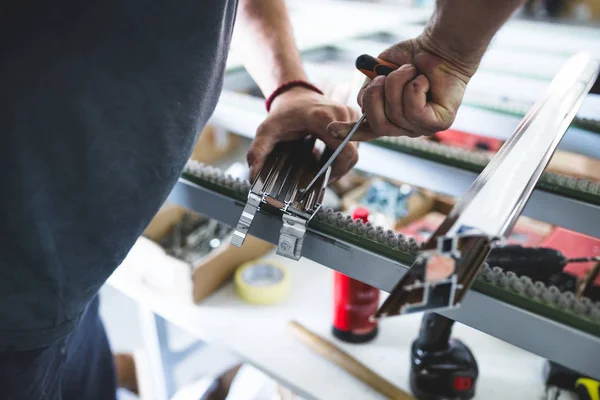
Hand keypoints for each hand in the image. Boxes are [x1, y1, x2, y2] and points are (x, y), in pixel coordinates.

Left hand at [247, 87, 359, 180]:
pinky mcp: (353, 118)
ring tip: (322, 166)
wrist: (295, 94)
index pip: (344, 151)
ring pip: (355, 151)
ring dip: (341, 163)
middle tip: (321, 176)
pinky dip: (343, 155)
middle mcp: (341, 114)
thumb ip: (258, 152)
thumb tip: (253, 176)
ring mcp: (349, 115)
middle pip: (352, 154)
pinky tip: (328, 156)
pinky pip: (355, 144)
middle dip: (338, 170)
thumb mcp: (266, 131)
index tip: (323, 178)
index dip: (337, 170)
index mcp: (323, 117)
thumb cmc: (283, 113)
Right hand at [327, 32, 480, 140]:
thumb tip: (362, 98)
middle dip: (375, 95)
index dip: (349, 131)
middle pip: (376, 123)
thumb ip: (368, 87)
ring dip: (399, 83)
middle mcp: (404, 127)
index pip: (367, 130)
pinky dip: (415, 87)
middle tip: (386, 76)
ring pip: (394, 114)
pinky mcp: (437, 124)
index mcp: (390, 116)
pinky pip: (413, 111)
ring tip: (412, 71)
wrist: (441, 47)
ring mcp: (421, 128)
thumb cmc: (413, 58)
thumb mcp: (381, 70)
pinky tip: (424, 81)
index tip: (330, 130)